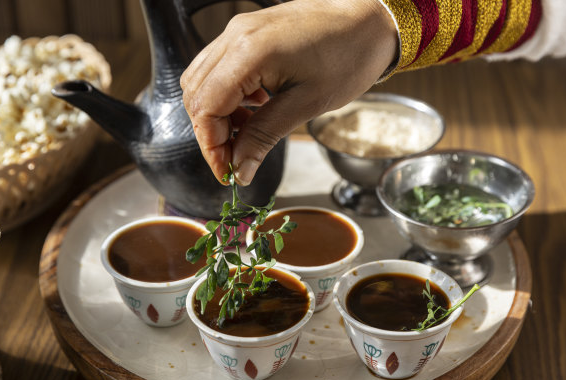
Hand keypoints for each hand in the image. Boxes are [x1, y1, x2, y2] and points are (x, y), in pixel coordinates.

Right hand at [181, 0, 398, 184]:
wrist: (369, 20)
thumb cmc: (348, 57)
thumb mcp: (307, 104)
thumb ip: (265, 136)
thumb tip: (240, 169)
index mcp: (249, 52)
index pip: (205, 107)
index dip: (210, 146)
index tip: (226, 172)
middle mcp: (235, 36)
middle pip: (196, 95)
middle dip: (211, 133)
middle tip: (236, 159)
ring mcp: (238, 30)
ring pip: (202, 81)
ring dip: (217, 115)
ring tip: (246, 135)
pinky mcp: (246, 33)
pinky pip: (220, 69)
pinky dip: (227, 95)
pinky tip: (253, 108)